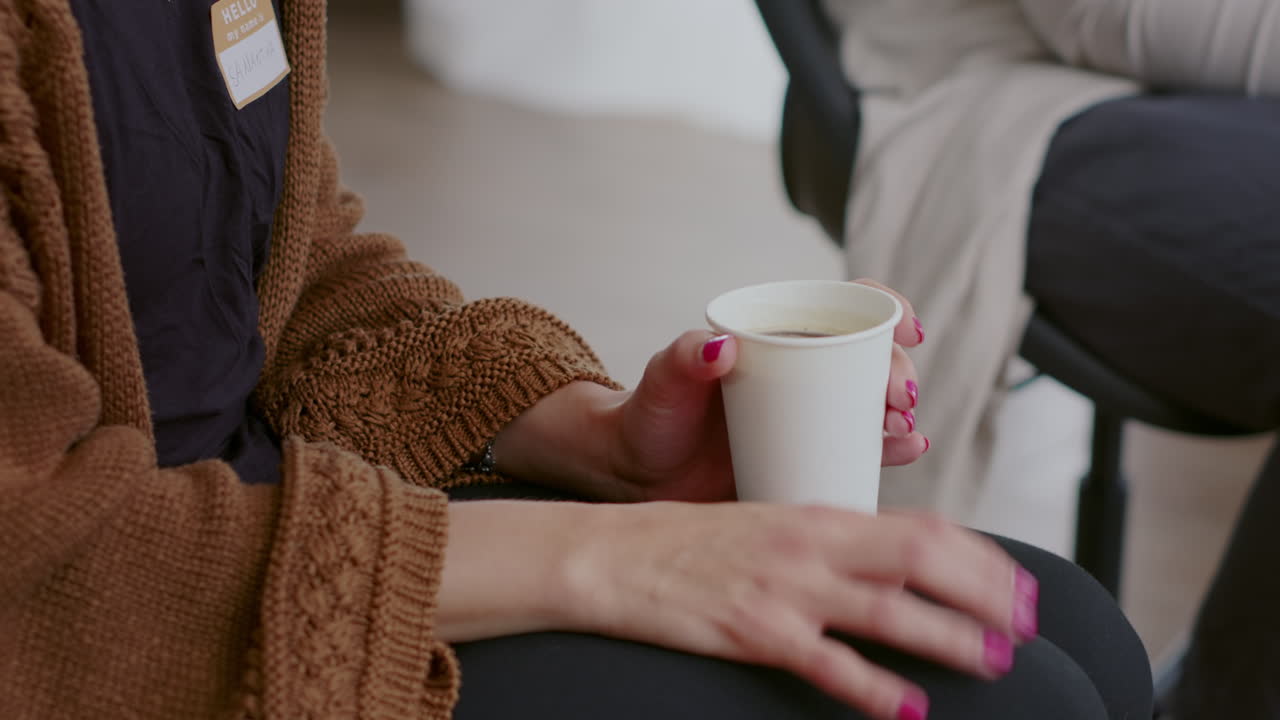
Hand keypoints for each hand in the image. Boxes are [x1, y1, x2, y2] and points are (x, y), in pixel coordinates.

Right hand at [439, 500, 1038, 719]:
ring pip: (890, 610)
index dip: (980, 556)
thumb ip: (831, 543)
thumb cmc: (691, 543)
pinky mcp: (755, 631)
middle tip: (1026, 622)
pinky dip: (875, 689)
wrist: (614, 556)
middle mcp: (811, 545)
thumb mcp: (770, 526)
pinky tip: (907, 710)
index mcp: (818, 514)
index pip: (921, 526)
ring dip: (951, 638)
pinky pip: (829, 663)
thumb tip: (892, 566)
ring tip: (993, 660)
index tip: (1017, 582)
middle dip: (986, 592)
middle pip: (922, 559)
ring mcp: (785, 588)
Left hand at [493, 279, 926, 501]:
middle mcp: (803, 375)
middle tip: (895, 397)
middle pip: (869, 359)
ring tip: (901, 428)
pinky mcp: (810, 460)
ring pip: (873, 406)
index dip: (884, 309)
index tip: (904, 327)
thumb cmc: (649, 416)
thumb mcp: (663, 382)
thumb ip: (683, 358)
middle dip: (895, 371)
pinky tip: (910, 449)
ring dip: (900, 413)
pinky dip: (891, 449)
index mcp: (776, 339)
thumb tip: (720, 345)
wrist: (637, 475)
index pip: (842, 309)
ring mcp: (810, 419)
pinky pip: (860, 451)